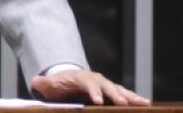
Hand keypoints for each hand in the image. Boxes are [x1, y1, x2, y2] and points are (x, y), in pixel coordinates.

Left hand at [31, 69, 149, 105]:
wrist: (69, 80)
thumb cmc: (60, 86)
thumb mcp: (50, 85)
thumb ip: (44, 84)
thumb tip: (36, 81)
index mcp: (82, 78)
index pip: (89, 84)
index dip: (94, 92)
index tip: (98, 101)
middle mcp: (96, 79)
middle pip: (107, 86)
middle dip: (115, 95)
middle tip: (123, 104)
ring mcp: (106, 85)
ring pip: (119, 90)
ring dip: (131, 96)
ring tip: (143, 103)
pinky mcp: (112, 92)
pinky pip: (125, 94)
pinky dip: (135, 98)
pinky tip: (146, 104)